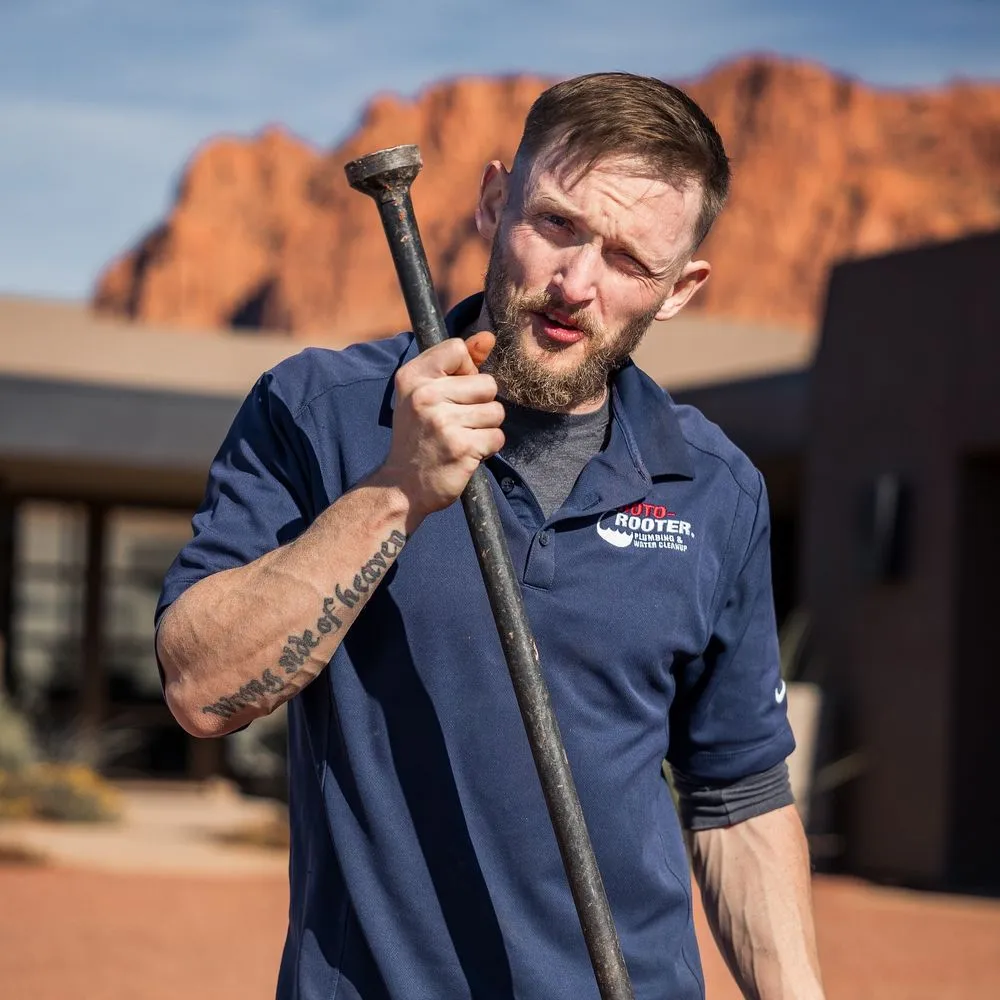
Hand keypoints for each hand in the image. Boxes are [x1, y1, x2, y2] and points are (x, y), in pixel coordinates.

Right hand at [374, 332, 502, 521]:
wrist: (401, 487)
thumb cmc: (418, 437)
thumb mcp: (425, 394)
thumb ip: (458, 364)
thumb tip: (488, 338)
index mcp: (412, 377)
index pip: (458, 349)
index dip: (465, 371)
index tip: (452, 393)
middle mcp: (425, 396)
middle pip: (487, 383)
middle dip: (480, 405)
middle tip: (456, 423)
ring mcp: (443, 422)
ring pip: (496, 411)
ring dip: (485, 428)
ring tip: (460, 438)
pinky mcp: (462, 447)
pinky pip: (497, 437)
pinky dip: (487, 448)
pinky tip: (466, 454)